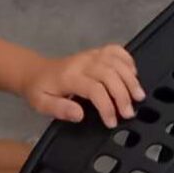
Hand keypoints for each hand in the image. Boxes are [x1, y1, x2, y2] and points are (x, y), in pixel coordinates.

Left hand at [23, 46, 142, 127]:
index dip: (107, 107)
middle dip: (123, 95)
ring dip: (130, 79)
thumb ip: (60, 109)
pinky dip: (128, 60)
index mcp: (69, 77)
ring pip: (116, 62)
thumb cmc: (41, 90)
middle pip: (110, 74)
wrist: (36, 71)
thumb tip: (80, 114)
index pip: (95, 89)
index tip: (111, 122)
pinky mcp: (96, 52)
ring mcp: (91, 55)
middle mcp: (82, 63)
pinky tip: (133, 74)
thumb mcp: (42, 104)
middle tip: (128, 113)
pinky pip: (116, 50)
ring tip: (138, 96)